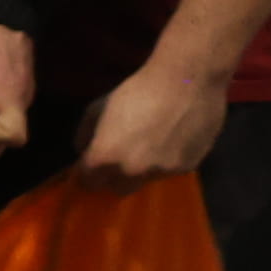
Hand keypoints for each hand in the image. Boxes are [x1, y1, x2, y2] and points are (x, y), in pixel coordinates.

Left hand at [76, 57, 230, 181]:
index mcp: (105, 157)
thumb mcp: (97, 108)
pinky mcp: (186, 168)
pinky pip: (170, 171)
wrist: (188, 81)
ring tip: (152, 144)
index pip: (89, 182)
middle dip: (115, 177)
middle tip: (122, 158)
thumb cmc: (138, 90)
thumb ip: (84, 135)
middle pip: (117, 188)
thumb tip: (83, 152)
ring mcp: (160, 172)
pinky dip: (168, 161)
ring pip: (145, 181)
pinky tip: (173, 140)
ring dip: (144, 170)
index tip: (94, 165)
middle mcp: (131, 172)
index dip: (90, 173)